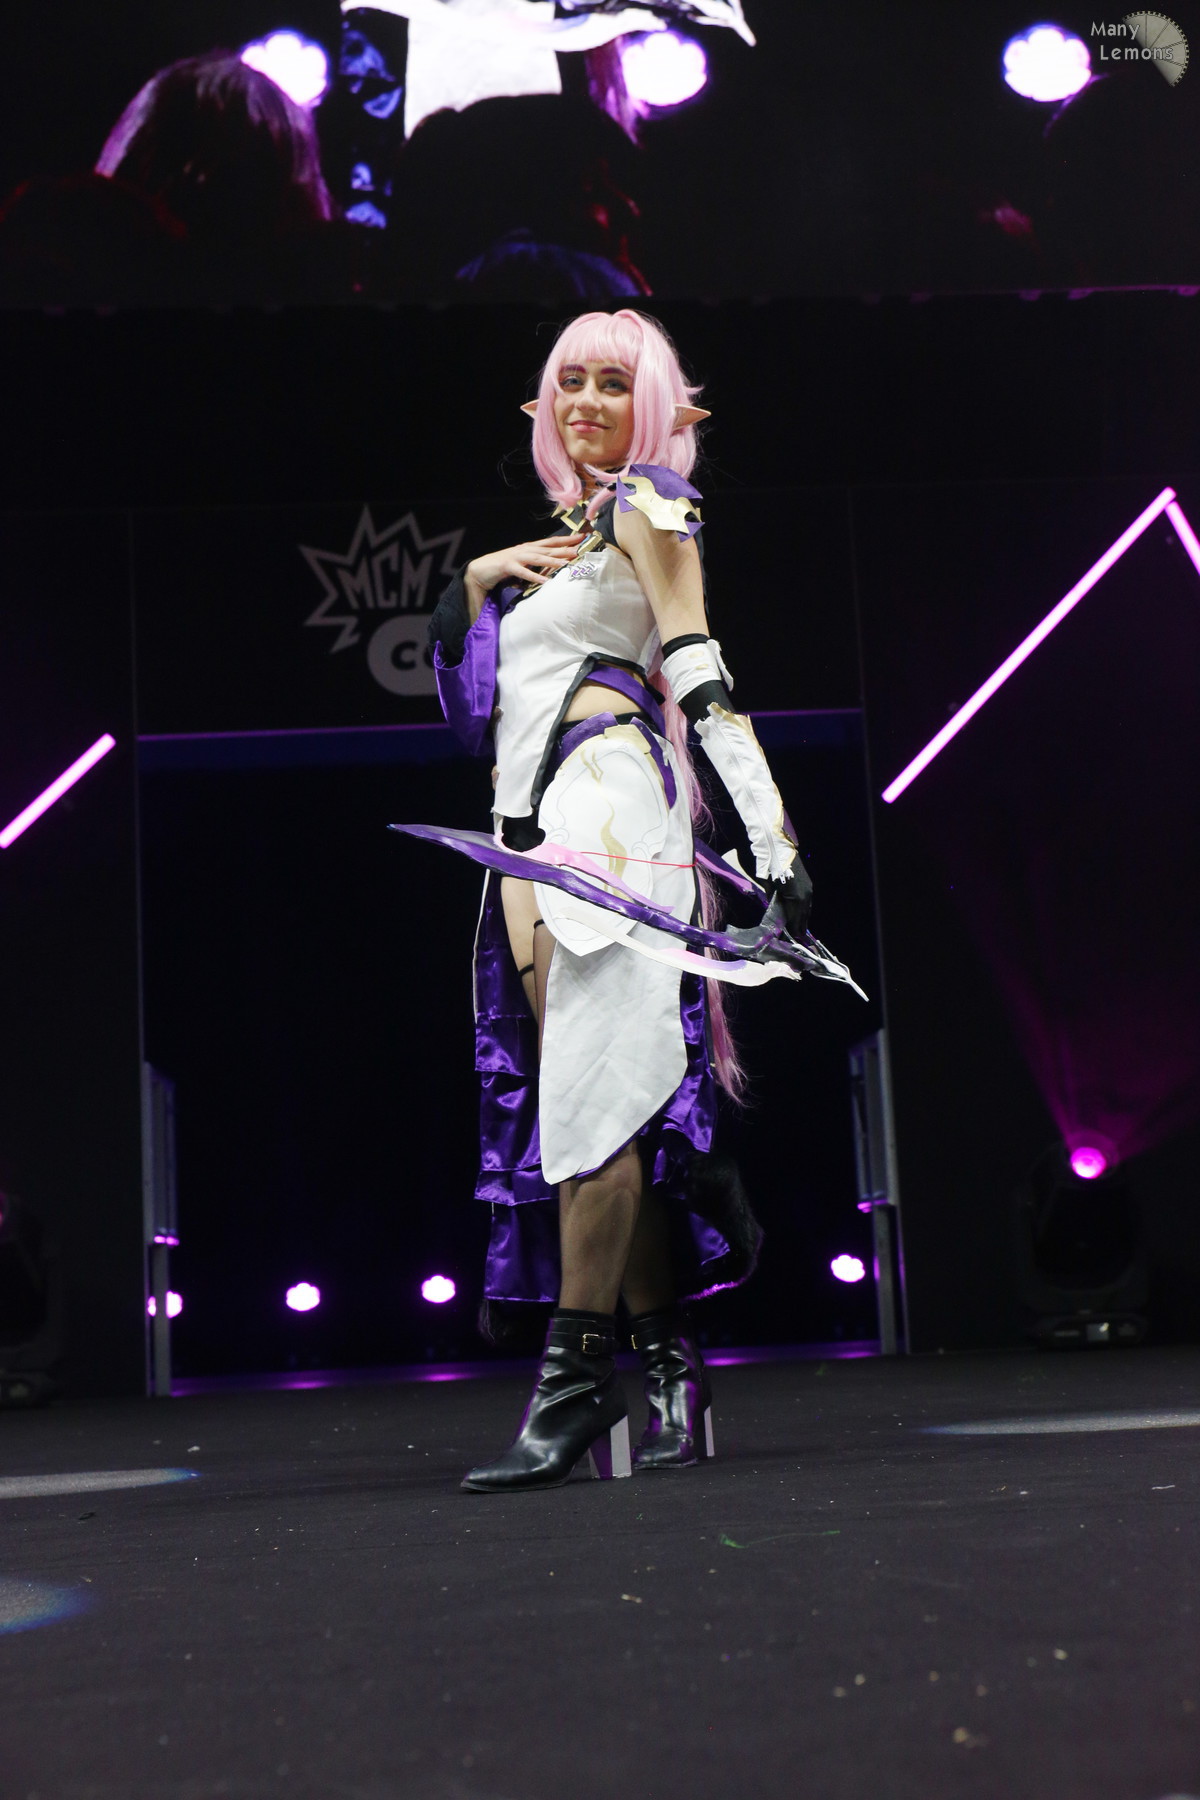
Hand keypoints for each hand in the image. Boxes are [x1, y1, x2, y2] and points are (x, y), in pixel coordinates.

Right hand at [465, 532, 584, 616]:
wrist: (480, 569)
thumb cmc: (503, 567)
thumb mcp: (522, 563)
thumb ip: (535, 564)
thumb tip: (552, 568)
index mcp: (529, 548)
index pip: (551, 542)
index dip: (566, 540)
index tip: (581, 538)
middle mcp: (525, 549)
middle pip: (548, 549)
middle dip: (564, 549)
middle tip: (580, 550)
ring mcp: (516, 556)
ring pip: (538, 558)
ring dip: (552, 561)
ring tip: (566, 564)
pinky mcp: (507, 565)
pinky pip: (523, 572)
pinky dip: (534, 577)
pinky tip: (544, 582)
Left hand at [768, 858, 812, 939]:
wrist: (778, 847)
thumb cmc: (770, 869)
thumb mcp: (769, 888)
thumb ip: (773, 903)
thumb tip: (776, 915)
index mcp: (796, 899)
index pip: (796, 921)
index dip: (793, 931)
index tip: (792, 940)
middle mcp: (806, 896)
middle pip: (803, 917)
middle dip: (799, 928)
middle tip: (796, 938)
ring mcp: (809, 889)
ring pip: (807, 909)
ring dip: (803, 919)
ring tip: (798, 929)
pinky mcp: (809, 884)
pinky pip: (807, 901)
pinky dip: (803, 909)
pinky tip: (799, 914)